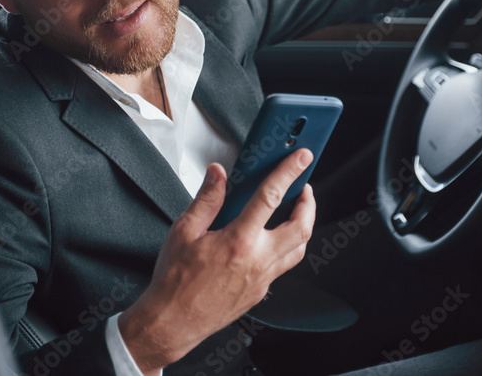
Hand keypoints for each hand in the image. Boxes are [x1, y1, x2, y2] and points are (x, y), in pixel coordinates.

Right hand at [117, 149, 315, 373]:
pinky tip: (273, 240)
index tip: (301, 159)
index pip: (271, 197)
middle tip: (303, 187)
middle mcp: (257, 261)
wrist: (172, 322)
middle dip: (309, 203)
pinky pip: (283, 266)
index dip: (289, 173)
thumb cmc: (175, 282)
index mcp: (238, 241)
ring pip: (298, 249)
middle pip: (301, 227)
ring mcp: (262, 279)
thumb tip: (218, 175)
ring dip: (303, 226)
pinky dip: (286, 248)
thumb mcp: (183, 231)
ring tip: (295, 211)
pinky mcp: (260, 291)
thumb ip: (206, 199)